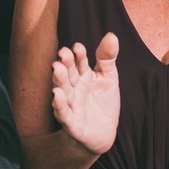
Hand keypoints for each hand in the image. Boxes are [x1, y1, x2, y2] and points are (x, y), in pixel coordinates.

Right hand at [51, 32, 119, 155]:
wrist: (104, 133)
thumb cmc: (103, 102)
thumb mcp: (109, 77)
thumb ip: (107, 58)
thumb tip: (111, 35)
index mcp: (83, 76)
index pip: (79, 63)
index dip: (78, 55)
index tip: (78, 47)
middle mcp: (74, 89)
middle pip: (68, 75)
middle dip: (65, 65)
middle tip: (63, 54)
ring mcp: (72, 105)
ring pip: (64, 91)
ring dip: (59, 80)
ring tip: (57, 69)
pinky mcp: (72, 123)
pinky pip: (64, 113)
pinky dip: (60, 104)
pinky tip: (57, 94)